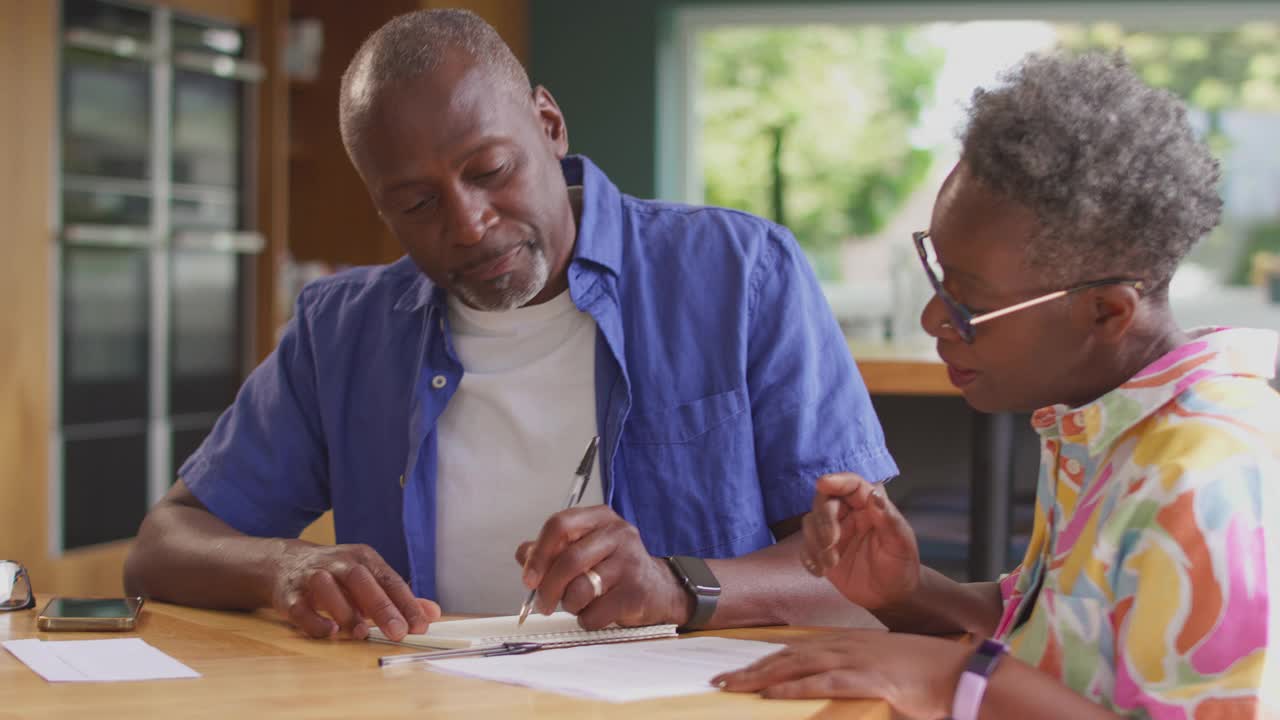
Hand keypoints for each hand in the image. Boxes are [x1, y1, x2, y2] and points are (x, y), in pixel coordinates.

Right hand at [270, 541, 440, 640]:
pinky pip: (299, 607)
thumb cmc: (337, 575)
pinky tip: (329, 632)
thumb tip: (433, 614)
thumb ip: (399, 598)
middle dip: (381, 606)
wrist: (286, 562)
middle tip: (398, 632)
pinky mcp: (289, 595)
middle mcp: (339, 563)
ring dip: (346, 610)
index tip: (421, 625)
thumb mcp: (369, 580)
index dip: (406, 603)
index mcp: (363, 558)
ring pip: (328, 587)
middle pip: (361, 579)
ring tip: (361, 633)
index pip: (389, 579)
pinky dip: (314, 621)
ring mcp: (312, 576)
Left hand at [515, 505, 690, 628]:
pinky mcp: (636, 591)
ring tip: (578, 604)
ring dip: (570, 604)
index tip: (529, 578)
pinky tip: (597, 613)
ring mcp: (630, 561)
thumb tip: (524, 555)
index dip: (539, 554)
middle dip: (549, 588)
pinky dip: (587, 619)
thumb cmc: (614, 569)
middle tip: (543, 604)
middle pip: (568, 560)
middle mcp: (617, 534)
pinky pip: (595, 613)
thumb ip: (552, 549)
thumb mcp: (584, 548)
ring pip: (580, 589)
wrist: (659, 590)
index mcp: (599, 518)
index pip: (559, 525)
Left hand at [712, 630, 966, 718]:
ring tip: (730, 685)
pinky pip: (822, 682)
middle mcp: (845, 646)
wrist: (959, 673)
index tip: (738, 669)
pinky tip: (770, 693)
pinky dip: (793, 686)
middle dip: (750, 667)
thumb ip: (854, 678)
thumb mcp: (882, 672)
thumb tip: (831, 688)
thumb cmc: (924, 675)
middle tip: (718, 679)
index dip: (765, 659)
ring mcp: (855, 659)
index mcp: (847, 644)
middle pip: (786, 655)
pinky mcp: (867, 678)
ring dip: (759, 676)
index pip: (795, 649)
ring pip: (796, 665)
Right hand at [802, 473, 920, 609]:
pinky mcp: (822, 552)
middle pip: (825, 502)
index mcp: (869, 506)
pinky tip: (820, 571)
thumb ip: (888, 520)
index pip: (852, 486)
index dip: (837, 481)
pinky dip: (808, 558)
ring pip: (811, 522)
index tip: (823, 483)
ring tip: (831, 564)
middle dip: (823, 519)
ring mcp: (833, 533)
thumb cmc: (900, 566)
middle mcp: (848, 515)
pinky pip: (805, 547)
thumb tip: (875, 495)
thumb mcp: (901, 544)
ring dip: (816, 542)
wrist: (890, 595)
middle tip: (831, 542)